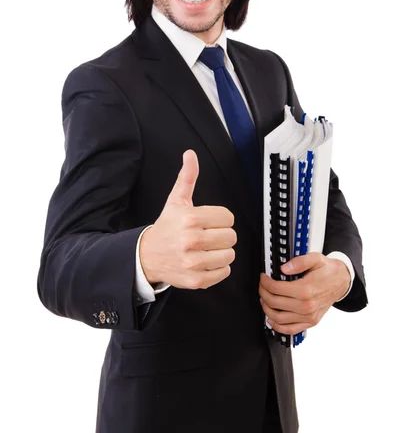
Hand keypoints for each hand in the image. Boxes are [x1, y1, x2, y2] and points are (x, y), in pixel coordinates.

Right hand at [140, 149, 236, 289]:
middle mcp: (192, 240)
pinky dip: (218, 269)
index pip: (228, 217)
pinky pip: (224, 272)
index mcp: (190, 218)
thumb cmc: (166, 227)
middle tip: (207, 236)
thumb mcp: (176, 200)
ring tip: (206, 249)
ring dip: (221, 252)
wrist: (147, 256)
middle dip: (222, 235)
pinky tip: (205, 261)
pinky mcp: (197, 280)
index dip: (219, 219)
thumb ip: (187, 177)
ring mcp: (194, 262)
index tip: (208, 222)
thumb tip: (190, 154)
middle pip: (231, 236)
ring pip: (230, 255)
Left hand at [258, 253, 350, 334]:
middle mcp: (306, 305)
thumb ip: (299, 262)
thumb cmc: (328, 271)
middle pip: (274, 303)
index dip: (265, 282)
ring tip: (264, 300)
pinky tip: (271, 319)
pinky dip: (278, 327)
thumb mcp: (315, 258)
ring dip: (267, 309)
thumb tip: (284, 268)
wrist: (342, 281)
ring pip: (279, 318)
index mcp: (306, 290)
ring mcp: (308, 316)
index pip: (276, 288)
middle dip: (263, 293)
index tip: (263, 278)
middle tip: (262, 286)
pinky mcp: (311, 322)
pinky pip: (290, 330)